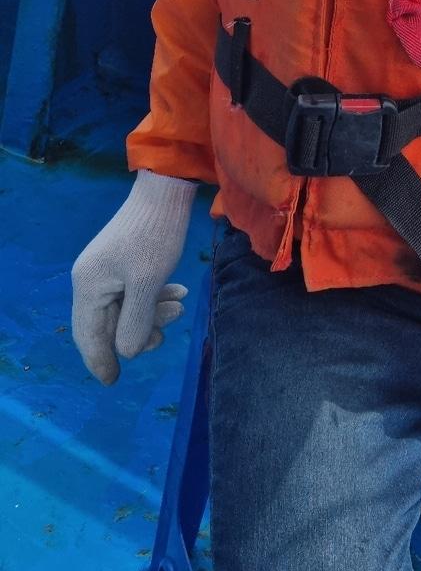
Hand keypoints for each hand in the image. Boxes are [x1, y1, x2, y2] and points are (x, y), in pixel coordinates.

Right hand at [71, 170, 196, 384]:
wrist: (166, 189)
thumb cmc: (155, 235)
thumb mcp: (148, 282)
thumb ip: (135, 321)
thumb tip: (126, 352)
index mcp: (89, 286)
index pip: (89, 335)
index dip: (101, 360)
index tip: (114, 381)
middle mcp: (91, 279)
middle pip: (109, 322)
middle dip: (139, 332)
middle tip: (166, 336)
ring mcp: (108, 269)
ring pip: (126, 307)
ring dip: (153, 313)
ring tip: (180, 307)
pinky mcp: (125, 260)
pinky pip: (136, 290)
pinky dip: (155, 296)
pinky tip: (178, 291)